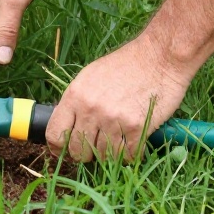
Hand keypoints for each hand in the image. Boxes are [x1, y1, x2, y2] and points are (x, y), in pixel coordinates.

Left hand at [45, 36, 192, 161]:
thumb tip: (66, 127)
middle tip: (98, 143)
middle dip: (86, 153)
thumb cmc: (126, 64)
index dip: (59, 146)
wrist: (159, 56)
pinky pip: (128, 156)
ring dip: (112, 153)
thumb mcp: (92, 75)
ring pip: (104, 157)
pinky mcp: (136, 127)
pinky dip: (132, 153)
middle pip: (78, 151)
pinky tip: (135, 139)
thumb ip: (77, 101)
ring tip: (120, 137)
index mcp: (76, 94)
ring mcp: (114, 119)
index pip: (54, 134)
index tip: (67, 149)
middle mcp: (91, 108)